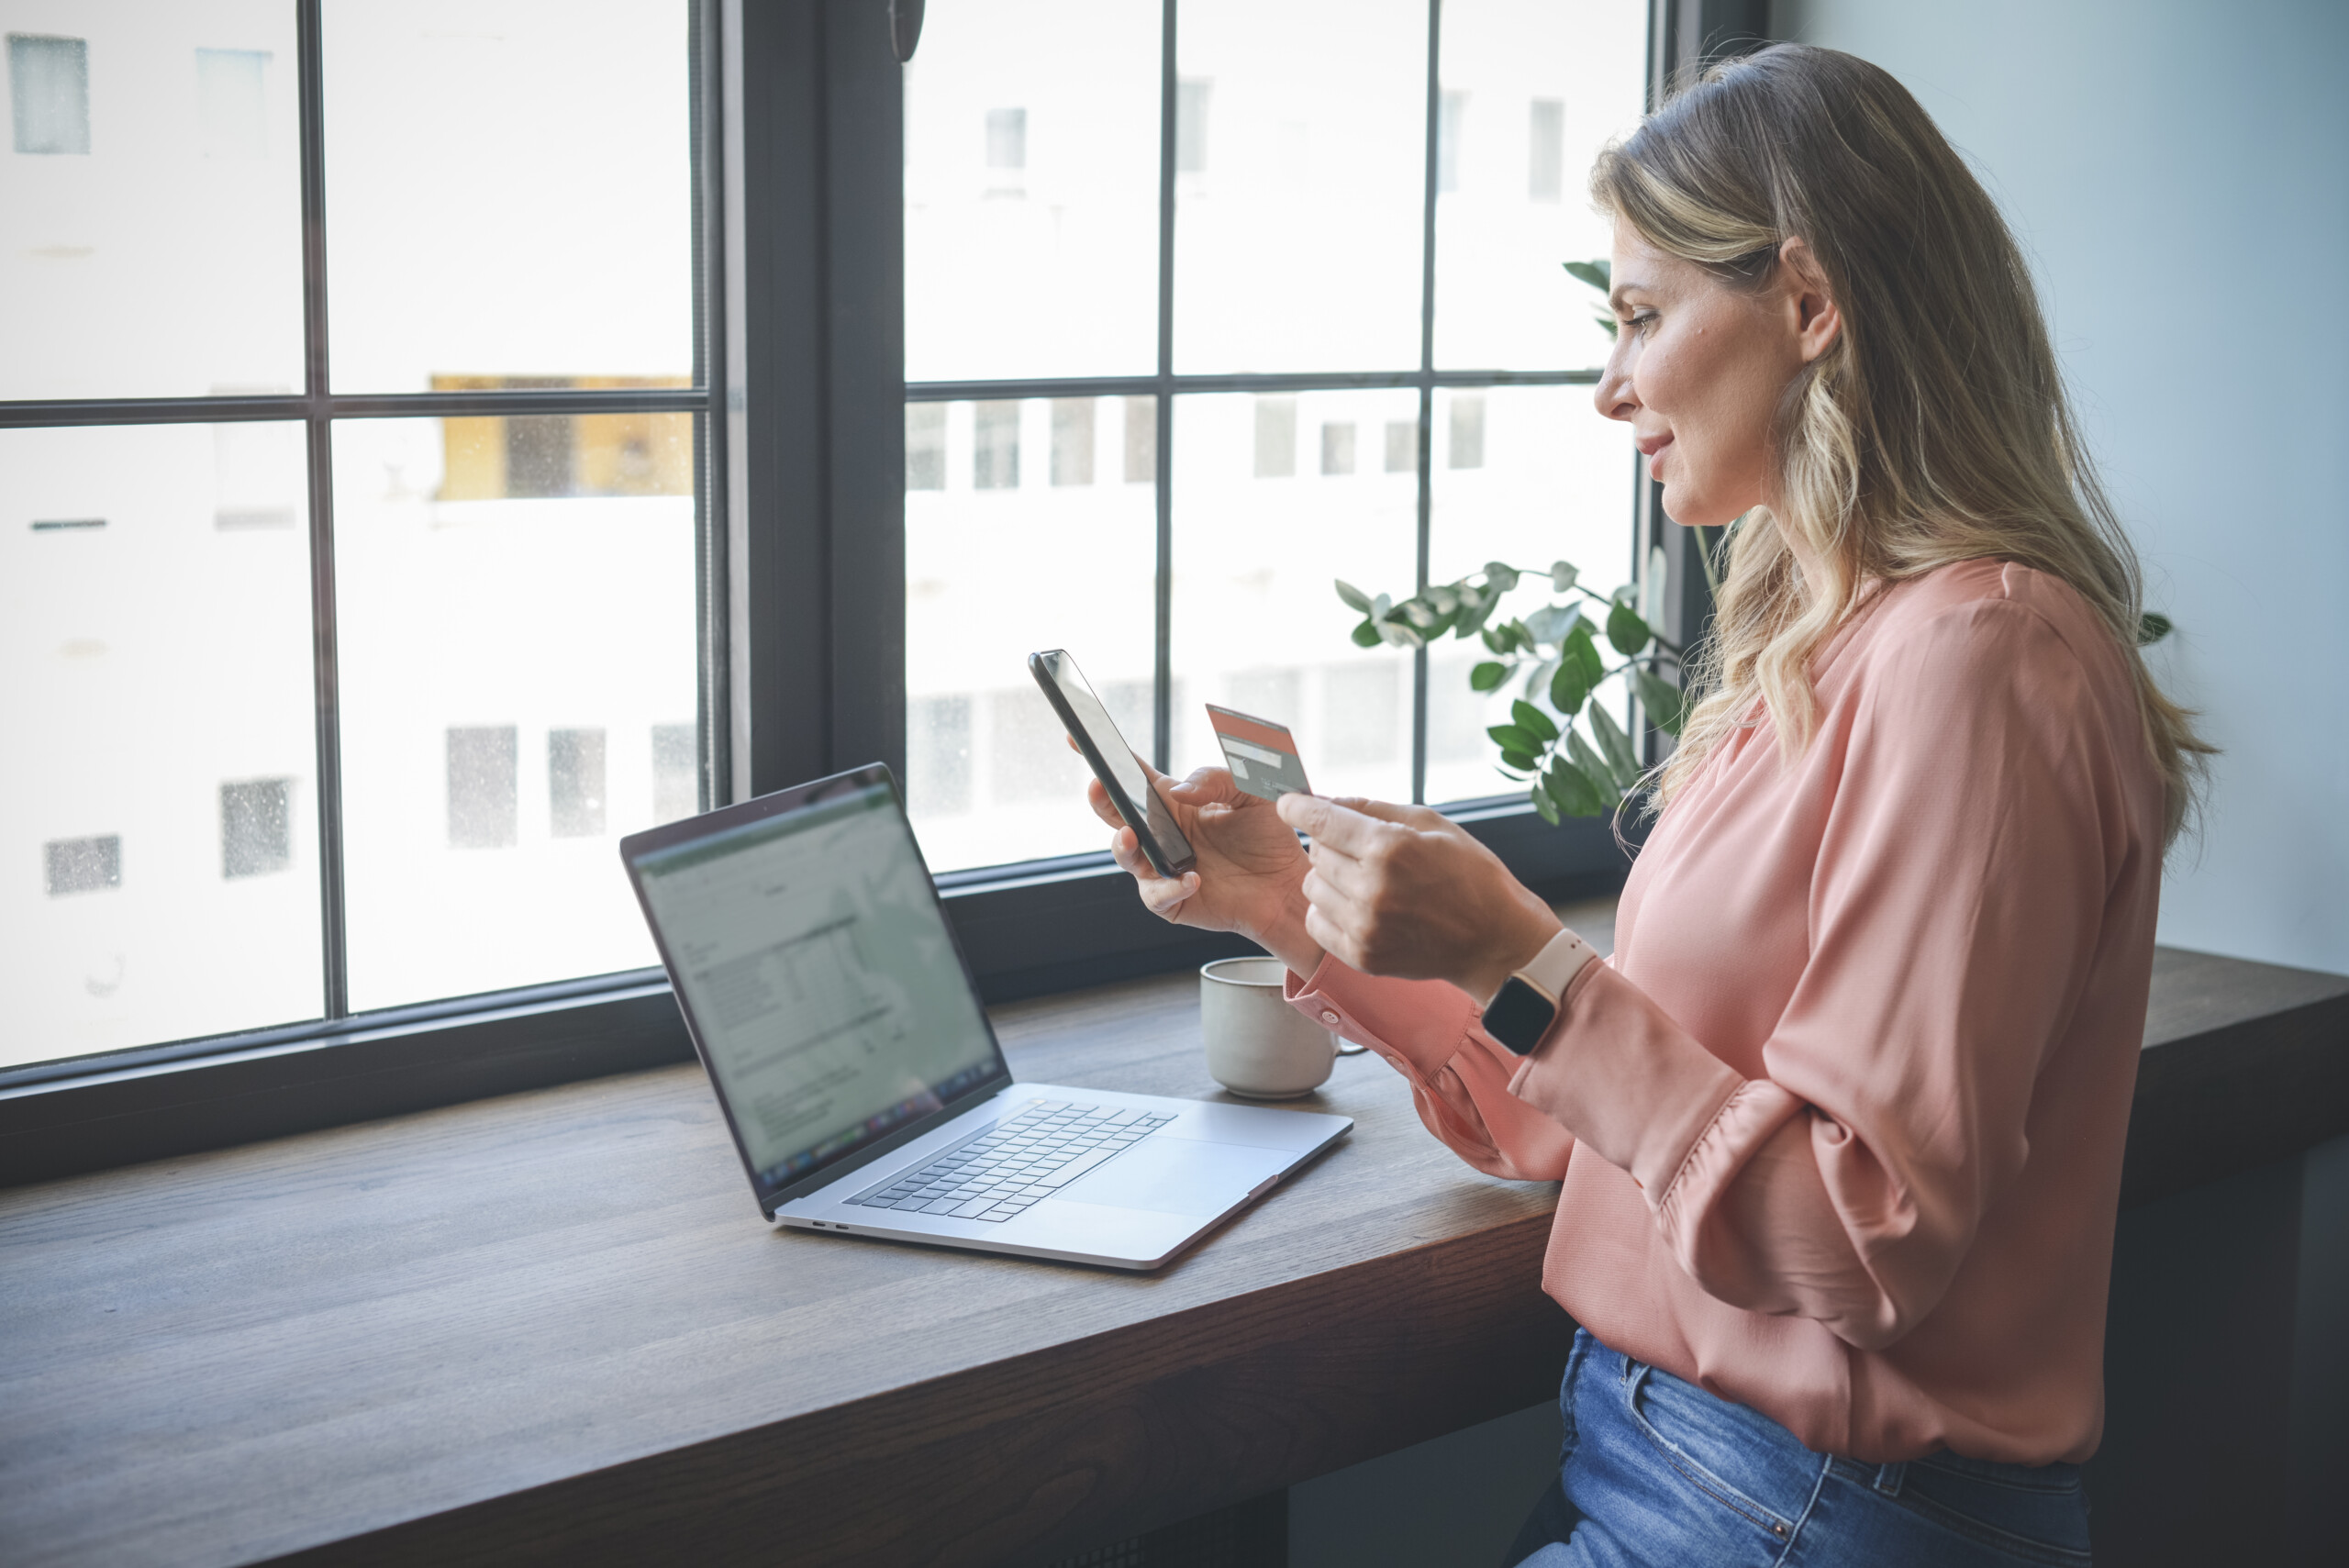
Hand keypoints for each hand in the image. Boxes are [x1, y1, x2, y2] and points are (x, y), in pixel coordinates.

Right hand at [1088, 761, 1323, 976]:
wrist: (1287, 884)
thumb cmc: (1268, 836)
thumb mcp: (1252, 792)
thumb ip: (1217, 780)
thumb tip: (1179, 792)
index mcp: (1173, 802)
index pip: (1132, 774)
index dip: (1106, 756)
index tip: (1078, 736)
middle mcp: (1161, 833)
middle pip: (1116, 813)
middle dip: (1102, 799)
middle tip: (1099, 786)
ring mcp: (1162, 867)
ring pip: (1127, 856)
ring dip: (1124, 845)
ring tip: (1134, 835)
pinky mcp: (1173, 899)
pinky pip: (1158, 895)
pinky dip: (1170, 886)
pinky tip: (1193, 878)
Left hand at [1275, 793, 1559, 1001]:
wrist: (1494, 940)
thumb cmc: (1469, 874)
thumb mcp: (1431, 823)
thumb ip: (1372, 808)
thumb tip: (1324, 799)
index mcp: (1389, 849)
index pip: (1321, 820)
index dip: (1297, 807)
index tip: (1288, 804)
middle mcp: (1371, 889)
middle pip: (1314, 852)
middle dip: (1331, 844)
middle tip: (1362, 850)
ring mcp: (1365, 927)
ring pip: (1312, 887)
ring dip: (1330, 878)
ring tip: (1366, 881)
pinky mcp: (1362, 956)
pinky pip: (1317, 922)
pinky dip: (1330, 910)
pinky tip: (1359, 907)